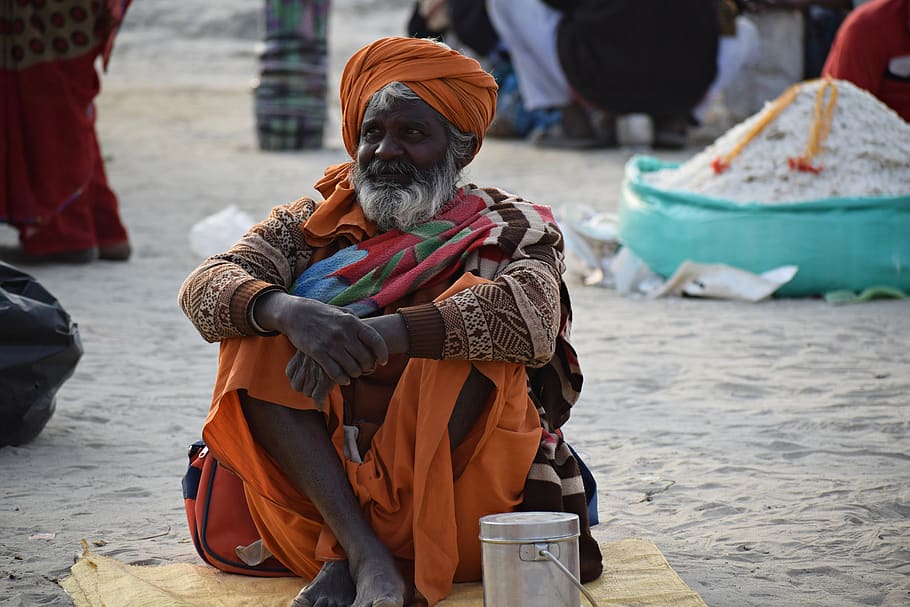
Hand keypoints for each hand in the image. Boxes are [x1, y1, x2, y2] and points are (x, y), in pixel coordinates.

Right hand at [254, 291, 389, 404]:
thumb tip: (371, 333)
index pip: (376, 340)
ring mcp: (331, 343)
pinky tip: (344, 380)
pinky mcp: (318, 353)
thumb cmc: (322, 313)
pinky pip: (336, 373)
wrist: (296, 313)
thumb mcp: (342, 312)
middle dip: (368, 367)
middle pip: (365, 358)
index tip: (384, 361)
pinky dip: (343, 379)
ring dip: (356, 374)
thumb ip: (357, 322)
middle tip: (366, 370)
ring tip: (354, 373)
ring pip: (352, 369)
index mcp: (352, 321)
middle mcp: (343, 333)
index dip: (383, 354)